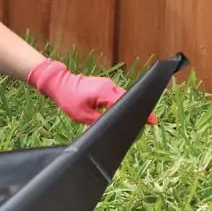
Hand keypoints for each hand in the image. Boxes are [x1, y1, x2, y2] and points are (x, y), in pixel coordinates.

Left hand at [27, 58, 156, 125]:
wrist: (59, 83)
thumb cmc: (68, 99)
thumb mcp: (82, 115)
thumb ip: (98, 121)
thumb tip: (111, 127)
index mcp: (105, 92)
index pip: (127, 102)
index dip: (140, 113)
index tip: (152, 121)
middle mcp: (109, 86)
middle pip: (129, 98)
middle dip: (138, 110)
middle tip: (146, 123)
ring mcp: (107, 84)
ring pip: (123, 96)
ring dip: (129, 105)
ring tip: (136, 118)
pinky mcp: (104, 85)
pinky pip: (117, 94)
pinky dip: (121, 102)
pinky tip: (122, 111)